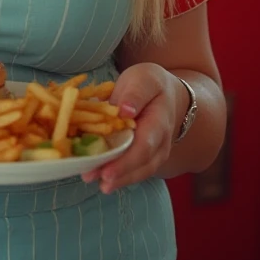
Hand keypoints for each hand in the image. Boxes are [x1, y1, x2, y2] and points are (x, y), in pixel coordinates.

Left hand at [81, 62, 186, 192]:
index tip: (106, 171)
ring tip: (92, 180)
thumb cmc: (151, 84)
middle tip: (90, 177)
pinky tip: (99, 177)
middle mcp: (161, 143)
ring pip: (139, 172)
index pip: (144, 146)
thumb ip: (134, 94)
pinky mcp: (147, 157)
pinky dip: (119, 175)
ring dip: (117, 179)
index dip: (125, 161)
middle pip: (141, 164)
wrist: (168, 95)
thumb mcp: (143, 79)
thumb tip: (124, 111)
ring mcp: (156, 153)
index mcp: (159, 121)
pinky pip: (135, 170)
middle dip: (116, 174)